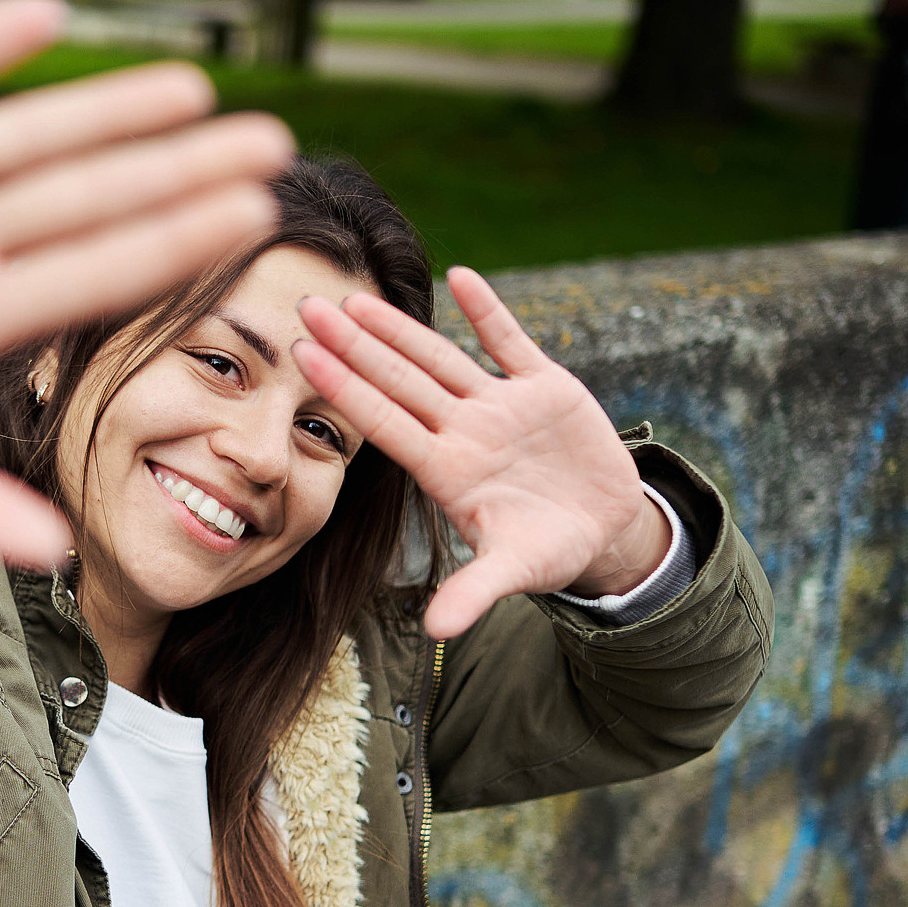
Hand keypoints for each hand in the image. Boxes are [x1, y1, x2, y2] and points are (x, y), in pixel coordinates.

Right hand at [0, 0, 294, 568]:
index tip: (254, 219)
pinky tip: (44, 14)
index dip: (170, 243)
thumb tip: (60, 555)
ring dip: (99, 109)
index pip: (89, 276)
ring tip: (190, 86)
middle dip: (171, 169)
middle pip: (80, 200)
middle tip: (273, 141)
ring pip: (17, 136)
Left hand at [292, 266, 671, 640]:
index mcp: (448, 470)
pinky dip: (490, 311)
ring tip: (358, 294)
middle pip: (399, 380)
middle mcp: (464, 431)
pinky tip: (460, 276)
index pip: (384, 422)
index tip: (302, 357)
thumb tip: (436, 630)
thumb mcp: (513, 572)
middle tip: (307, 305)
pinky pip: (512, 342)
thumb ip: (474, 593)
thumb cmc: (549, 552)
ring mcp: (501, 406)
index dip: (345, 389)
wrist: (605, 531)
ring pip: (441, 357)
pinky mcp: (546, 388)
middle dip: (354, 345)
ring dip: (402, 327)